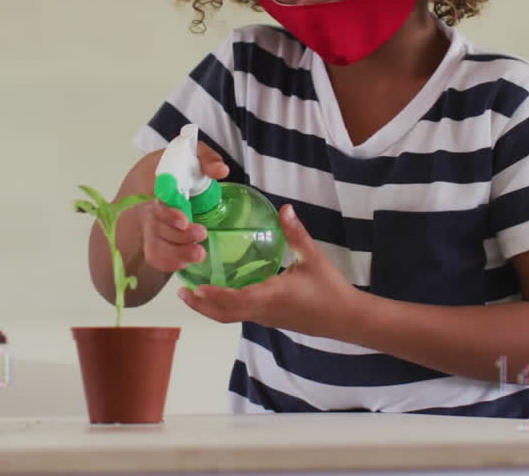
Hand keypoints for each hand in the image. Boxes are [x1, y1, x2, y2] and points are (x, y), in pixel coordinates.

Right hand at [141, 141, 228, 272]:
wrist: (163, 174)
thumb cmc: (184, 166)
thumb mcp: (195, 155)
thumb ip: (207, 159)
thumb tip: (221, 171)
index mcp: (159, 188)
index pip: (159, 204)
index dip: (170, 215)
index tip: (185, 221)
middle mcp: (151, 209)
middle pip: (158, 228)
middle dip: (180, 237)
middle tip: (202, 235)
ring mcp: (152, 225)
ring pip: (156, 245)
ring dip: (176, 253)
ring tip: (199, 255)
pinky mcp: (156, 238)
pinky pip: (154, 255)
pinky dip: (167, 263)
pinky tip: (183, 264)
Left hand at [178, 204, 359, 338]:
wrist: (346, 319)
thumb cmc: (330, 289)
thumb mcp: (313, 258)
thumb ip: (296, 234)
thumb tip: (285, 209)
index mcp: (273, 295)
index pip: (237, 300)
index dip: (214, 296)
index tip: (196, 287)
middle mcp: (264, 311)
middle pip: (225, 314)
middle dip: (201, 305)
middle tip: (181, 290)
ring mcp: (266, 318)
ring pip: (231, 316)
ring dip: (209, 307)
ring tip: (192, 292)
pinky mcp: (270, 319)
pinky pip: (241, 315)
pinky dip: (224, 307)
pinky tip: (219, 292)